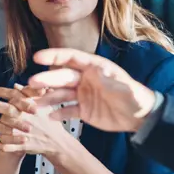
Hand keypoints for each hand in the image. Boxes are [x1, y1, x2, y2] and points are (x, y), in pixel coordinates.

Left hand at [0, 85, 77, 157]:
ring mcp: (24, 133)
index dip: (4, 92)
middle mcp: (28, 120)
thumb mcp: (45, 105)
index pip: (17, 97)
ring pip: (4, 127)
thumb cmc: (50, 121)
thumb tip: (16, 86)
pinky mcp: (21, 145)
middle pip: (9, 111)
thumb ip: (30, 94)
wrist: (57, 142)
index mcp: (33, 108)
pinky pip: (4, 145)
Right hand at [28, 48, 157, 131]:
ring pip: (60, 94)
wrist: (141, 117)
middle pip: (62, 77)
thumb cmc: (135, 97)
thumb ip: (110, 80)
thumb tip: (96, 72)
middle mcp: (85, 80)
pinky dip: (57, 113)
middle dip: (46, 79)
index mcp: (94, 68)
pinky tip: (48, 116)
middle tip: (32, 82)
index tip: (38, 57)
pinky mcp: (83, 110)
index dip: (54, 56)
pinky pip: (67, 110)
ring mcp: (83, 95)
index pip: (71, 58)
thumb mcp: (124, 87)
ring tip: (34, 101)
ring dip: (47, 97)